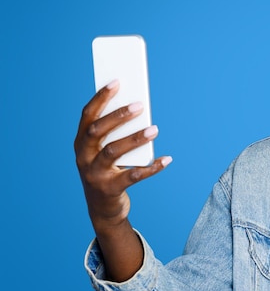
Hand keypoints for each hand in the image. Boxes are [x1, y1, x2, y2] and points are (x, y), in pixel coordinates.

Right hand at [74, 79, 171, 228]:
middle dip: (118, 116)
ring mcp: (94, 174)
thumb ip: (117, 133)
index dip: (101, 98)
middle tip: (140, 105)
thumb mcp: (106, 151)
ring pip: (113, 152)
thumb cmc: (108, 170)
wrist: (103, 209)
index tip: (117, 82)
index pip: (88, 115)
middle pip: (97, 132)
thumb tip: (140, 109)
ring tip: (155, 129)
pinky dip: (151, 167)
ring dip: (135, 139)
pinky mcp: (110, 189)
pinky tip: (166, 159)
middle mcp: (83, 157)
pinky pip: (133, 176)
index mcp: (81, 142)